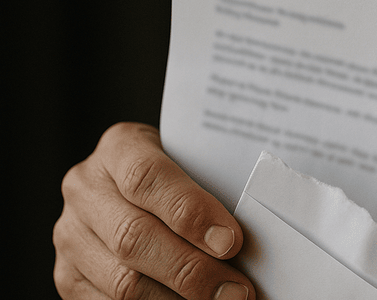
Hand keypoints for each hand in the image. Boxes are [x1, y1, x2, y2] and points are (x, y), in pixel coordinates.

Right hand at [54, 122, 254, 299]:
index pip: (148, 178)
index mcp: (119, 148)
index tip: (231, 241)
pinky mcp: (69, 276)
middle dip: (192, 269)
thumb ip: (216, 188)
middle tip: (237, 290)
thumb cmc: (183, 172)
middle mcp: (85, 189)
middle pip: (134, 237)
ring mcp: (71, 235)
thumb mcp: (196, 162)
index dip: (191, 212)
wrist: (136, 187)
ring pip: (122, 281)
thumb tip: (251, 236)